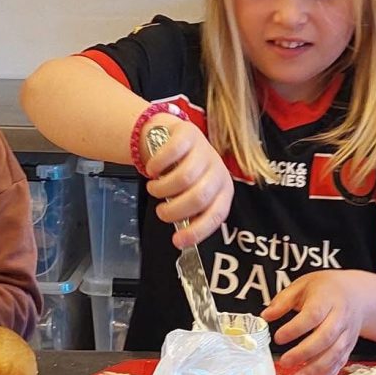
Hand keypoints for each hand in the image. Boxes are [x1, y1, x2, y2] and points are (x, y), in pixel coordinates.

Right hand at [140, 115, 233, 247]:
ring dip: (161, 189)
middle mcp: (218, 169)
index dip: (197, 230)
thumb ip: (190, 214)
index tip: (177, 241)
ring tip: (154, 189)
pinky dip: (156, 166)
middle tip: (161, 212)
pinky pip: (170, 153)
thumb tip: (182, 239)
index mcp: (223, 190)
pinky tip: (152, 170)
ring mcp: (204, 150)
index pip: (216, 214)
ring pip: (183, 178)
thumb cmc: (183, 172)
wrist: (172, 138)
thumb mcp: (190, 194)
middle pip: (199, 197)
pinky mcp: (188, 133)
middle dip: (174, 211)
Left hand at [262, 270, 372, 374]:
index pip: (313, 315)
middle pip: (326, 337)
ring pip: (335, 353)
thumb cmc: (326, 289)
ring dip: (316, 369)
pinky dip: (329, 374)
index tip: (278, 337)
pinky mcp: (350, 346)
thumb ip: (284, 300)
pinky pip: (341, 362)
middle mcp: (340, 317)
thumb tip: (265, 316)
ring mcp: (347, 333)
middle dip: (305, 352)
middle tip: (284, 362)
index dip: (295, 328)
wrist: (358, 294)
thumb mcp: (303, 285)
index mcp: (327, 299)